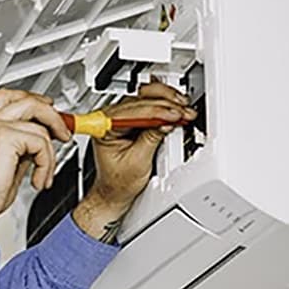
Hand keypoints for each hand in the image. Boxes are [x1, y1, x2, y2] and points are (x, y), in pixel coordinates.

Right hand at [0, 89, 72, 232]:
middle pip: (28, 100)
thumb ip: (22, 146)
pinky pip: (41, 142)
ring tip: (45, 173)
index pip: (9, 97)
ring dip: (50, 153)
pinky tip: (37, 179)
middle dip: (52, 115)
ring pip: (40, 123)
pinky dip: (46, 164)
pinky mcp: (6, 136)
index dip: (33, 99)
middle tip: (63, 133)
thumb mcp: (7, 163)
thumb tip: (41, 140)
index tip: (50, 110)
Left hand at [87, 81, 197, 213]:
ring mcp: (122, 116)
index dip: (155, 112)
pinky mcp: (133, 118)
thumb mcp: (138, 162)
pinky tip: (177, 106)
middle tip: (183, 112)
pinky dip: (166, 105)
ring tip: (183, 108)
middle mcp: (110, 119)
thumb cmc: (118, 181)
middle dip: (165, 106)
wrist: (116, 190)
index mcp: (104, 129)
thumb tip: (166, 122)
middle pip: (140, 101)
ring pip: (146, 98)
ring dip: (167, 101)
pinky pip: (150, 104)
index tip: (173, 115)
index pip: (132, 113)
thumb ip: (151, 139)